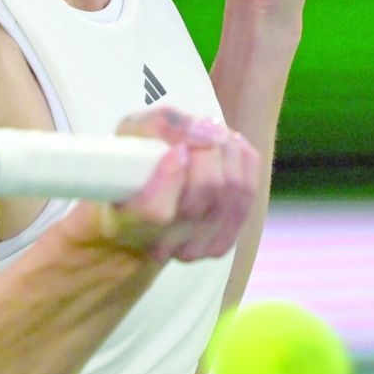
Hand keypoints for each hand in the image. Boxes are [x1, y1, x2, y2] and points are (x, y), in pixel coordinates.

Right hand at [65, 107, 258, 263]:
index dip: (171, 177)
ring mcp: (192, 248)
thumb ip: (160, 125)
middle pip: (205, 190)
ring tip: (213, 136)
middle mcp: (159, 244)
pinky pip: (247, 195)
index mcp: (126, 222)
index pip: (155, 212)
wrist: (136, 215)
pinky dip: (242, 164)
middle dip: (208, 149)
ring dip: (228, 152)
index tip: (176, 149)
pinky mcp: (218, 245)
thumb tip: (207, 131)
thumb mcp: (129, 135)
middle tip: (198, 130)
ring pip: (232, 190)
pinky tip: (227, 152)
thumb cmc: (130, 169)